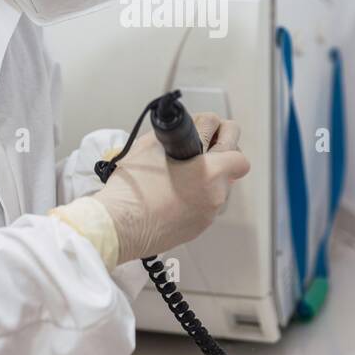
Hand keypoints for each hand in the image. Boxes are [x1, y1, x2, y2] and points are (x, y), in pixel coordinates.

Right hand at [94, 113, 250, 264]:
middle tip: (201, 146)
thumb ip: (179, 132)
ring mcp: (208, 214)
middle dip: (220, 150)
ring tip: (182, 171)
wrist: (119, 227)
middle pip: (233, 164)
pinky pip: (206, 204)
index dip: (221, 130)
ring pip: (220, 185)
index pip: (234, 142)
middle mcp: (216, 194)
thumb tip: (189, 127)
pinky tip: (174, 191)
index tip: (207, 129)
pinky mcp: (198, 228)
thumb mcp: (151, 145)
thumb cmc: (132, 189)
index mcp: (210, 171)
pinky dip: (196, 195)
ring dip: (208, 175)